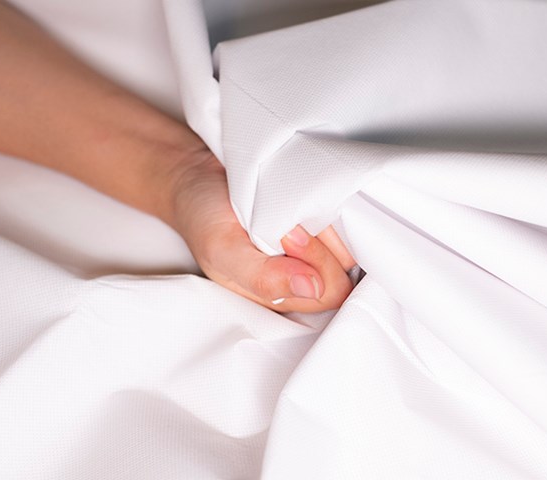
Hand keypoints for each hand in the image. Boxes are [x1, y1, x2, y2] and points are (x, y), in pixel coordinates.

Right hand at [160, 136, 355, 312]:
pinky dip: (331, 204)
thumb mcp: (222, 251)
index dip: (314, 264)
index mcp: (280, 294)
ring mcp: (315, 248)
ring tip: (292, 209)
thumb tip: (311, 289)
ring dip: (326, 222)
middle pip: (344, 271)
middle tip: (289, 224)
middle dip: (320, 245)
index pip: (327, 293)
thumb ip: (262, 279)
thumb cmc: (205, 217)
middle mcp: (303, 275)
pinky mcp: (319, 219)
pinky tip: (305, 198)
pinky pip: (345, 218)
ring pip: (350, 244)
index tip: (287, 236)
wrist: (197, 175)